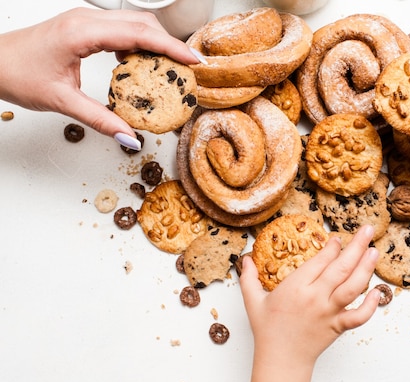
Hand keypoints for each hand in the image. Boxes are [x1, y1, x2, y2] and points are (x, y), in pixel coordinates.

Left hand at [0, 7, 201, 148]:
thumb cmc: (16, 74)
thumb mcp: (61, 102)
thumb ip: (100, 120)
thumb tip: (129, 136)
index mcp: (81, 32)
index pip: (139, 33)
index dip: (171, 46)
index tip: (193, 61)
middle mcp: (85, 20)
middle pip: (142, 22)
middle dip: (169, 43)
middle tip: (188, 68)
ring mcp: (85, 20)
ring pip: (133, 23)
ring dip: (155, 42)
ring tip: (170, 68)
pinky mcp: (84, 26)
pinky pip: (121, 28)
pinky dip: (138, 43)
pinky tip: (141, 63)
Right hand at [240, 225, 379, 381]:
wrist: (280, 360)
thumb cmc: (268, 330)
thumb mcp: (253, 301)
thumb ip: (248, 277)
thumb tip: (245, 258)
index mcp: (296, 287)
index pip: (320, 260)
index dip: (332, 247)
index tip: (337, 238)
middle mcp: (315, 297)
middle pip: (340, 267)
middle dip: (356, 246)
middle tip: (367, 230)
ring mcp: (329, 312)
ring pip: (352, 286)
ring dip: (366, 268)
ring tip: (374, 251)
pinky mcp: (338, 326)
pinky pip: (358, 316)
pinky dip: (370, 305)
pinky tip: (377, 292)